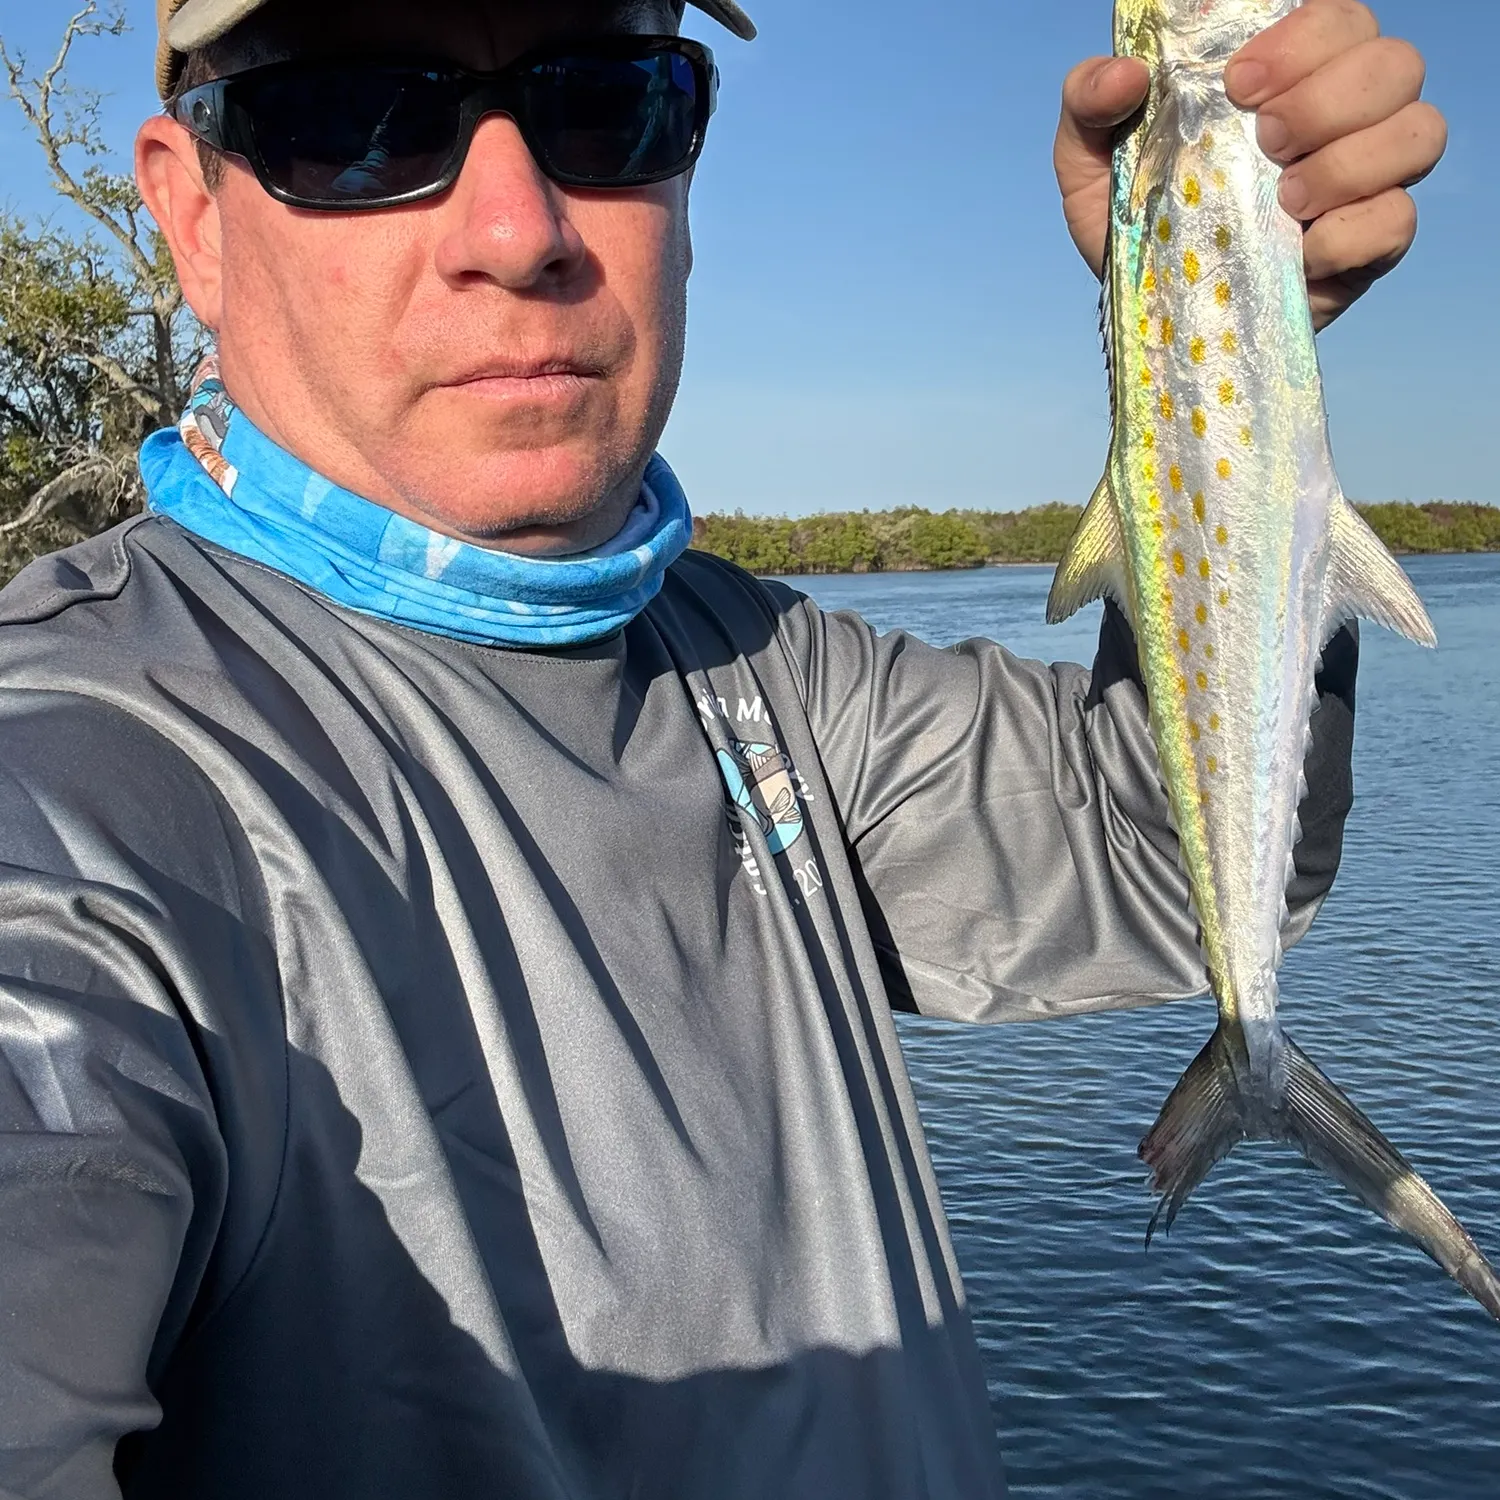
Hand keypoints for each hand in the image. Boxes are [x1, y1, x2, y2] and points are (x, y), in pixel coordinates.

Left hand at [1053, 0, 1447, 329]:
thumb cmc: (1135, 222)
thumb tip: (1123, 75)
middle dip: (1328, 99)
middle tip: (1264, 143)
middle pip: (1396, 63)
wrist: (1149, 314)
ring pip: (1420, 132)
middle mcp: (1342, 115)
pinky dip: (1354, 234)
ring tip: (1283, 201)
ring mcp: (1364, 181)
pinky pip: (1399, 221)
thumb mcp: (1090, 161)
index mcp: (1289, 74)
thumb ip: (1088, 102)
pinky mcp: (1369, 247)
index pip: (1341, 16)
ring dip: (1348, 163)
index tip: (1239, 83)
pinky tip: (1301, 252)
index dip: (1306, 37)